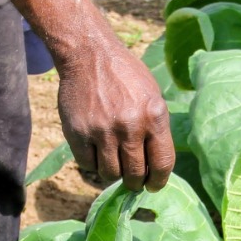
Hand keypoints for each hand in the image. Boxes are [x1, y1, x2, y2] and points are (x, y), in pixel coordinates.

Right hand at [56, 37, 174, 191]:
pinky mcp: (78, 132)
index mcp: (154, 116)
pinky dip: (92, 163)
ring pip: (110, 174)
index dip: (158, 181)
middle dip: (135, 182)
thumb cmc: (126, 76)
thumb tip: (155, 168)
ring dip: (113, 174)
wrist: (89, 55)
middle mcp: (130, 125)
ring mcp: (102, 130)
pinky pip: (88, 165)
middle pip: (135, 175)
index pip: (162, 164)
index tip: (153, 185)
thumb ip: (156, 130)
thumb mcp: (152, 96)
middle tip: (132, 179)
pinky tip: (96, 151)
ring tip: (113, 162)